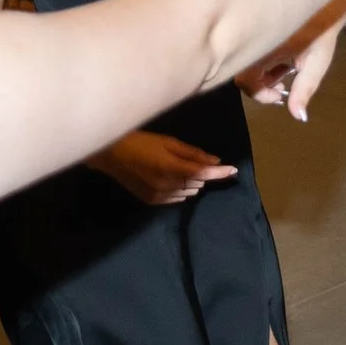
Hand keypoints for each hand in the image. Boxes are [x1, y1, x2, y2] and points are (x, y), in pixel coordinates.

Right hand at [87, 131, 235, 205]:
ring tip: (178, 168)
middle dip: (202, 174)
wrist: (111, 155)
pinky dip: (180, 190)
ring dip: (191, 183)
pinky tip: (170, 179)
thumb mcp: (168, 142)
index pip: (204, 173)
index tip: (233, 170)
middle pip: (198, 184)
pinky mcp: (152, 202)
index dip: (221, 173)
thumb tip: (215, 161)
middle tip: (193, 161)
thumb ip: (193, 153)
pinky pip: (176, 199)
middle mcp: (168, 186)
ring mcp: (159, 196)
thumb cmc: (141, 142)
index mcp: (172, 168)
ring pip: (188, 193)